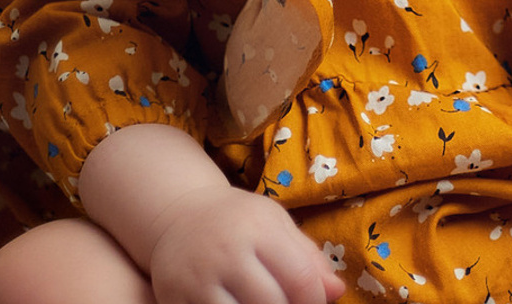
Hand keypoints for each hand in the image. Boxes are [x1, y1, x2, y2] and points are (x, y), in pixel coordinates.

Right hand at [80, 123, 342, 303]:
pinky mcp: (174, 299)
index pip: (300, 277)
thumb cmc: (237, 221)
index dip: (314, 300)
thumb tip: (337, 293)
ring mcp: (199, 280)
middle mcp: (228, 253)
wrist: (178, 215)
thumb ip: (308, 257)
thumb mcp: (275, 224)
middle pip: (271, 303)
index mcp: (260, 229)